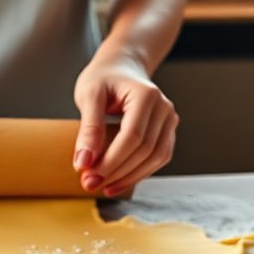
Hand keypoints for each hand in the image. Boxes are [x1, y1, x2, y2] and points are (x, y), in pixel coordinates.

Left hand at [72, 56, 177, 196]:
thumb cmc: (103, 78)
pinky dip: (139, 173)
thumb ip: (88, 128)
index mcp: (146, 95)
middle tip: (89, 183)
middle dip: (117, 172)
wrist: (121, 67)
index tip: (88, 174)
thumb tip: (83, 163)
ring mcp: (169, 120)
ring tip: (103, 186)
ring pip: (155, 158)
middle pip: (145, 150)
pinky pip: (158, 158)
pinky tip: (118, 181)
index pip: (133, 136)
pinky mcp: (167, 132)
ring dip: (129, 177)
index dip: (111, 160)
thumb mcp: (89, 96)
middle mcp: (164, 108)